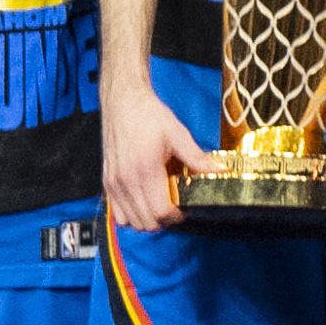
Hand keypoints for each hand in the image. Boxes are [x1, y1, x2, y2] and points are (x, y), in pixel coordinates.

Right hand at [101, 77, 216, 233]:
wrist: (122, 101)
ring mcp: (114, 184)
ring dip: (147, 220)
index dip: (175, 216)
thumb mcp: (177, 133)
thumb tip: (218, 169)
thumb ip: (196, 157)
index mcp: (145, 169)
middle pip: (146, 222)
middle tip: (174, 207)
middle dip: (164, 220)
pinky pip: (118, 214)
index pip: (160, 212)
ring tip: (159, 205)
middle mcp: (126, 181)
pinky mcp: (107, 182)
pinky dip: (131, 215)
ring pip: (131, 222)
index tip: (184, 209)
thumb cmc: (147, 115)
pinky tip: (142, 201)